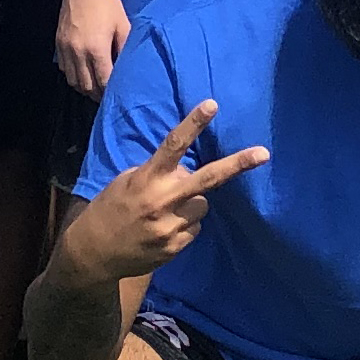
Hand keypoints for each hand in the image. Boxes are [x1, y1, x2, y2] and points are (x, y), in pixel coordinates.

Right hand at [55, 0, 132, 98]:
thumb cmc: (107, 3)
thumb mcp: (123, 25)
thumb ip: (126, 48)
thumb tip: (129, 68)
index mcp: (97, 49)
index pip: (103, 81)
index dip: (110, 92)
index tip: (118, 95)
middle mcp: (79, 52)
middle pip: (87, 86)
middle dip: (98, 95)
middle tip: (107, 96)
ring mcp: (66, 49)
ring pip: (73, 81)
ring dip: (84, 88)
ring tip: (95, 88)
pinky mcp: (58, 44)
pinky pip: (64, 69)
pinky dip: (73, 76)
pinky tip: (83, 73)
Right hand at [58, 100, 267, 287]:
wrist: (95, 254)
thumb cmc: (110, 209)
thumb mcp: (127, 183)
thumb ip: (158, 174)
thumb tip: (188, 172)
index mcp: (147, 179)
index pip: (173, 146)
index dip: (193, 124)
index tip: (212, 104)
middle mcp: (162, 202)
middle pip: (207, 179)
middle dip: (237, 165)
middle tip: (264, 153)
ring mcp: (172, 227)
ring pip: (202, 205)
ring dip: (190, 204)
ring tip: (164, 212)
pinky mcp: (176, 247)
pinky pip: (195, 229)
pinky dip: (184, 226)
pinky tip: (161, 230)